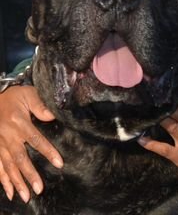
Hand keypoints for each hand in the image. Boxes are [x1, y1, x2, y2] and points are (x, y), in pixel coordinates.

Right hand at [0, 86, 62, 201]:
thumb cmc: (14, 96)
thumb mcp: (28, 94)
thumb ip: (40, 106)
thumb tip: (52, 116)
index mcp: (19, 123)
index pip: (37, 140)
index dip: (48, 152)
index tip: (59, 163)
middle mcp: (9, 136)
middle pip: (20, 159)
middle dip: (30, 175)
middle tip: (39, 189)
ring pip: (8, 166)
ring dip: (17, 182)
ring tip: (26, 196)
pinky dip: (3, 181)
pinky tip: (10, 193)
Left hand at [138, 83, 177, 190]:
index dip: (175, 96)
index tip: (164, 89)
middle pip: (176, 112)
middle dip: (163, 104)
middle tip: (151, 96)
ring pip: (169, 126)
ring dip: (157, 119)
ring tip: (145, 111)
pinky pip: (164, 149)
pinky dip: (152, 144)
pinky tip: (141, 139)